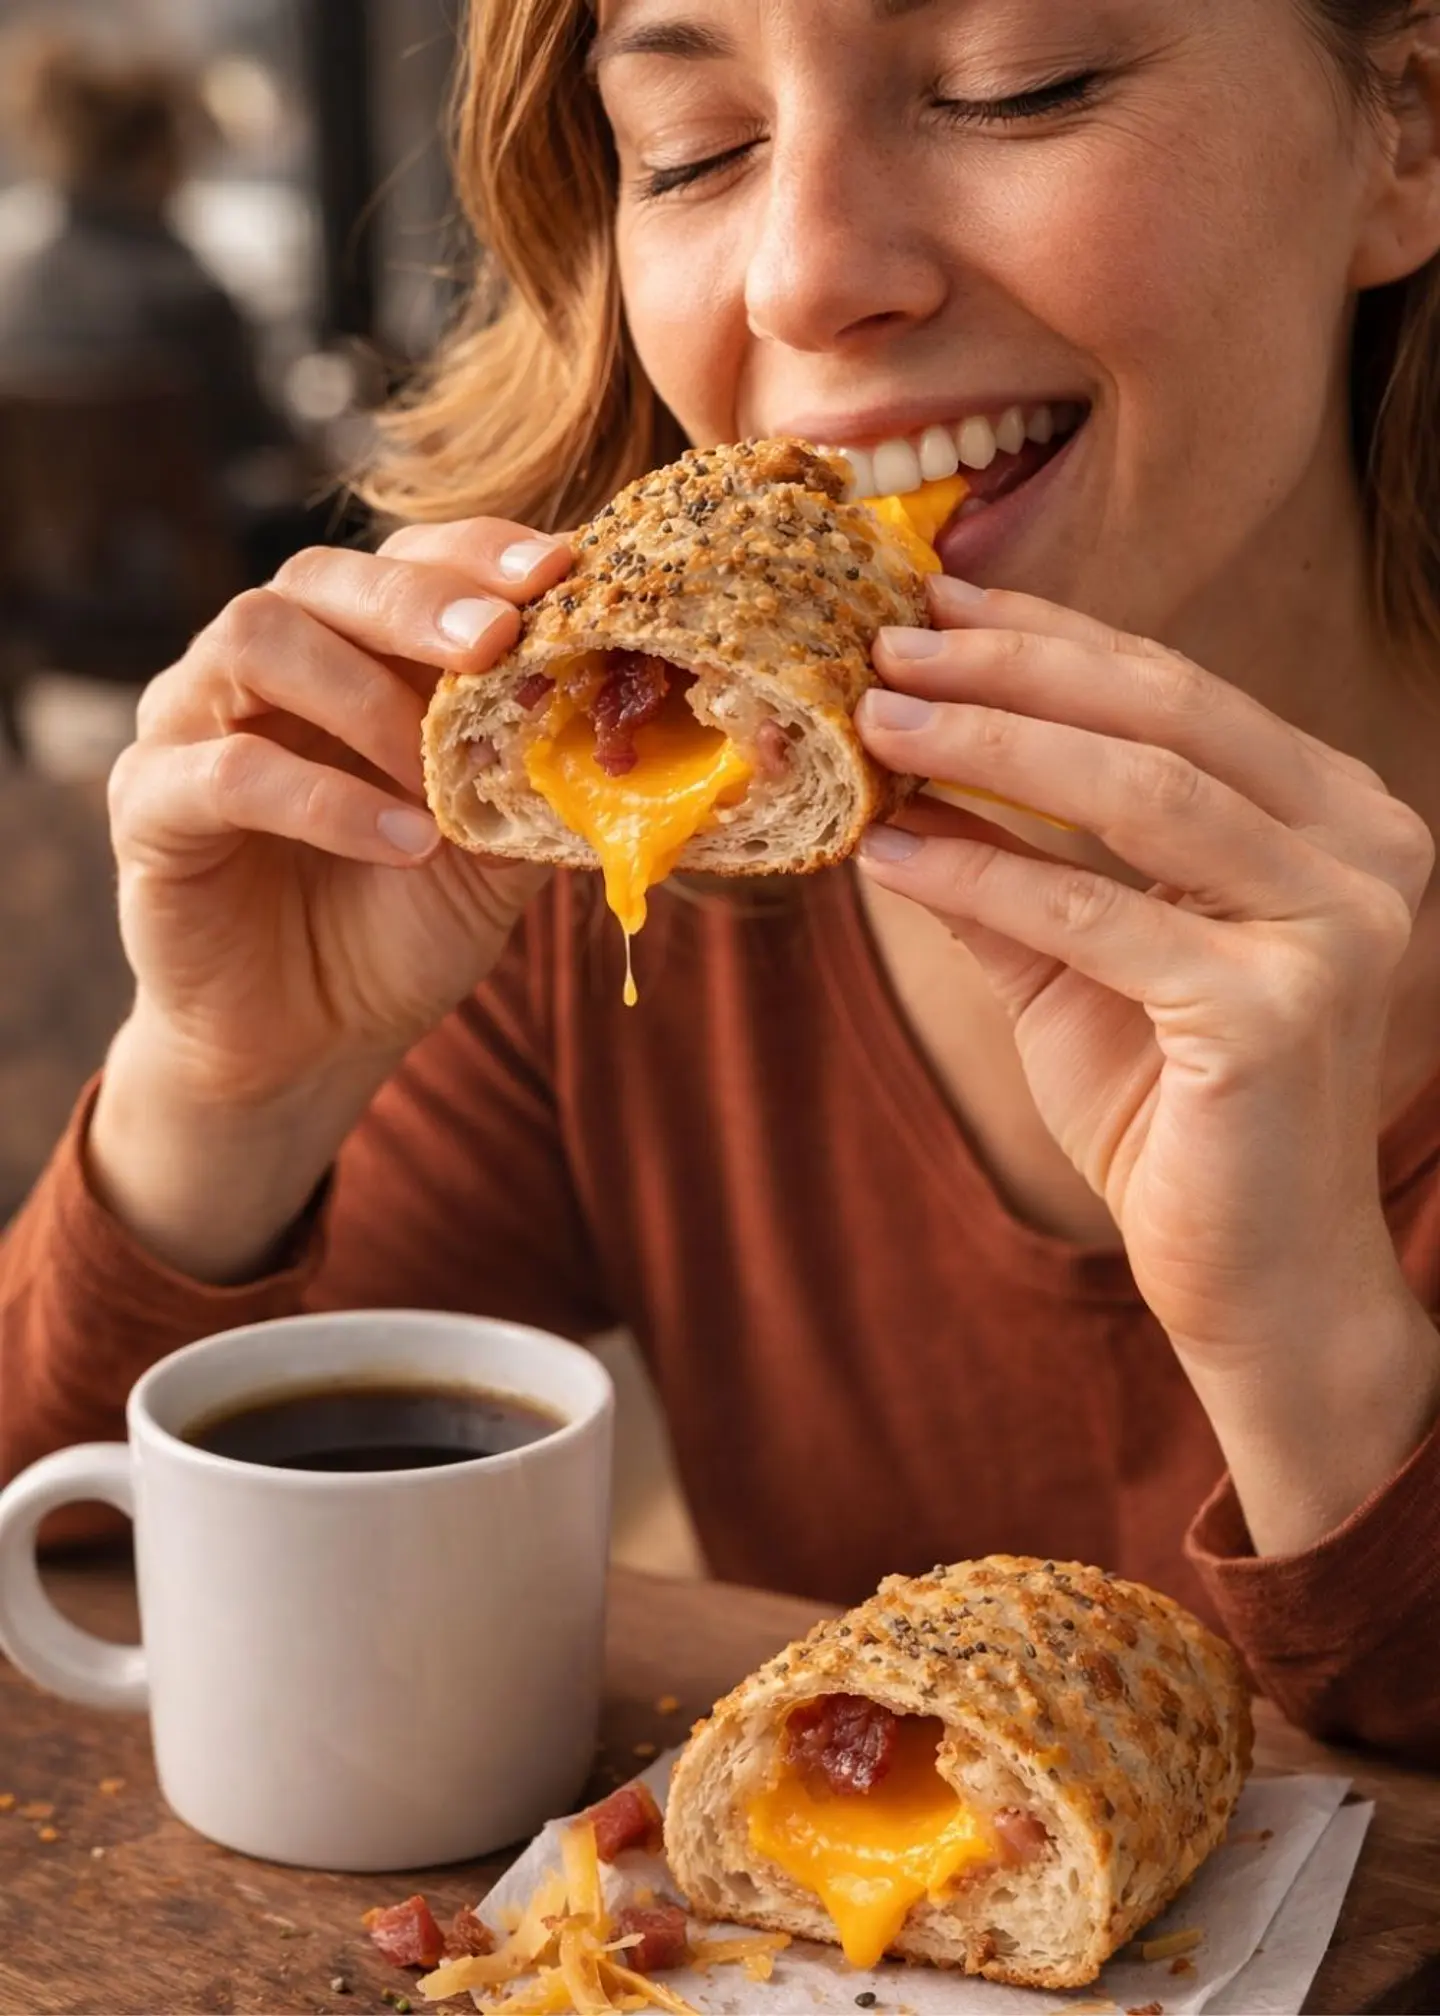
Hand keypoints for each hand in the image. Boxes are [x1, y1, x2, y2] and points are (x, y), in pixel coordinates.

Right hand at [105, 519, 569, 1106]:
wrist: (313, 1042)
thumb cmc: (401, 927)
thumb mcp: (495, 849)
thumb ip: (539, 775)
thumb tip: (624, 711)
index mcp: (351, 653)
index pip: (405, 560)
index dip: (476, 552)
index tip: (556, 570)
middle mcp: (262, 665)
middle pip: (320, 576)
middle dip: (417, 599)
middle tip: (496, 638)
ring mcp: (192, 723)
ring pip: (256, 639)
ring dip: (363, 698)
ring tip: (436, 780)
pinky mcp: (149, 803)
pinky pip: (226, 770)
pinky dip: (322, 800)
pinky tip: (402, 843)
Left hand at [855, 577, 1435, 1380]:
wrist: (1251, 1273)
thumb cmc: (1175, 1112)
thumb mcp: (1080, 961)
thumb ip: (1011, 862)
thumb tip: (898, 771)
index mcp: (1334, 816)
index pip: (1178, 691)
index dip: (1049, 638)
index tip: (932, 605)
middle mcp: (1361, 851)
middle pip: (1165, 714)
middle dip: (1010, 671)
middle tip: (884, 647)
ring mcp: (1333, 928)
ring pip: (1140, 792)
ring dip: (986, 746)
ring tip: (875, 726)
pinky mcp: (1273, 1013)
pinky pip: (1093, 917)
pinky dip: (980, 879)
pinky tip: (886, 854)